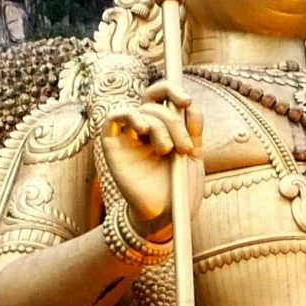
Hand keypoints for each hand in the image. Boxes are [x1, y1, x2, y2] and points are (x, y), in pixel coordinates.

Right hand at [99, 79, 202, 240]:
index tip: (188, 102)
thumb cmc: (179, 188)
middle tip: (183, 146)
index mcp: (164, 126)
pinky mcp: (112, 146)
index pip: (163, 95)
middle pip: (154, 102)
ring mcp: (128, 136)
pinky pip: (113, 118)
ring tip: (168, 151)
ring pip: (142, 111)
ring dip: (160, 126)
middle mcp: (145, 128)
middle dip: (174, 119)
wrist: (167, 215)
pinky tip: (143, 130)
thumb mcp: (194, 155)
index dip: (173, 90)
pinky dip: (129, 116)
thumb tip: (189, 105)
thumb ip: (192, 129)